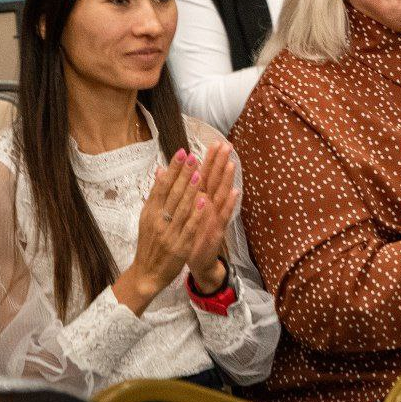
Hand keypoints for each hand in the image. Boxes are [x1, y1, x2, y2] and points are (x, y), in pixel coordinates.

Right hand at [115, 149, 203, 314]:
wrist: (147, 274)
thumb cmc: (150, 243)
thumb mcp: (148, 218)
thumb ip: (156, 195)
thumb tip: (160, 171)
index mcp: (150, 212)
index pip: (162, 186)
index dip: (172, 169)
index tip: (182, 152)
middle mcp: (157, 221)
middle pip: (171, 194)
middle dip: (183, 174)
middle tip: (193, 156)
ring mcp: (168, 233)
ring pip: (180, 208)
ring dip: (190, 190)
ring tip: (199, 173)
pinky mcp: (179, 246)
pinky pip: (189, 228)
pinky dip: (196, 214)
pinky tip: (204, 202)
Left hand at [187, 141, 239, 292]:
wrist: (196, 259)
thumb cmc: (189, 232)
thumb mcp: (181, 211)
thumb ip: (177, 191)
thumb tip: (164, 171)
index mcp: (199, 198)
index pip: (204, 174)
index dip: (209, 159)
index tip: (214, 142)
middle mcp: (209, 204)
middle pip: (215, 180)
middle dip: (220, 163)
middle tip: (226, 145)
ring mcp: (215, 215)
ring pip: (222, 194)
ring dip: (227, 179)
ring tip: (232, 163)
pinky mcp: (218, 228)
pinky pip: (224, 215)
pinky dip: (230, 204)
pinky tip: (236, 192)